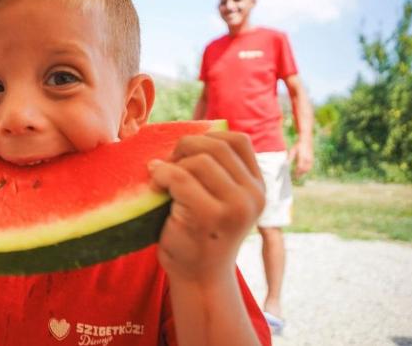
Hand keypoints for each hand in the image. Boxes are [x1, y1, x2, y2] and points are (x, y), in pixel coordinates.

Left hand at [149, 131, 264, 283]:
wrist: (198, 277)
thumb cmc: (200, 234)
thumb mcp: (219, 199)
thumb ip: (216, 171)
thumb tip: (190, 134)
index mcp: (257, 186)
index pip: (238, 140)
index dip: (207, 137)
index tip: (187, 154)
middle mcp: (253, 195)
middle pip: (215, 145)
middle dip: (185, 148)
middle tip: (168, 165)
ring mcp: (235, 206)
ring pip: (198, 160)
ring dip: (172, 164)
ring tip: (162, 179)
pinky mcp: (210, 216)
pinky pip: (180, 178)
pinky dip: (162, 175)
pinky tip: (155, 184)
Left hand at [288, 140, 313, 177]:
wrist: (306, 141)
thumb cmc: (298, 146)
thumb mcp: (292, 151)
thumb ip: (290, 158)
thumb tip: (286, 165)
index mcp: (302, 157)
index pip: (299, 167)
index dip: (296, 173)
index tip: (293, 176)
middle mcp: (307, 159)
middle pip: (304, 170)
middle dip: (299, 175)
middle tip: (294, 178)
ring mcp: (311, 160)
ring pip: (307, 169)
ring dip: (302, 173)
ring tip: (297, 176)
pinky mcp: (312, 160)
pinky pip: (309, 167)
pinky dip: (305, 171)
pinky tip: (301, 172)